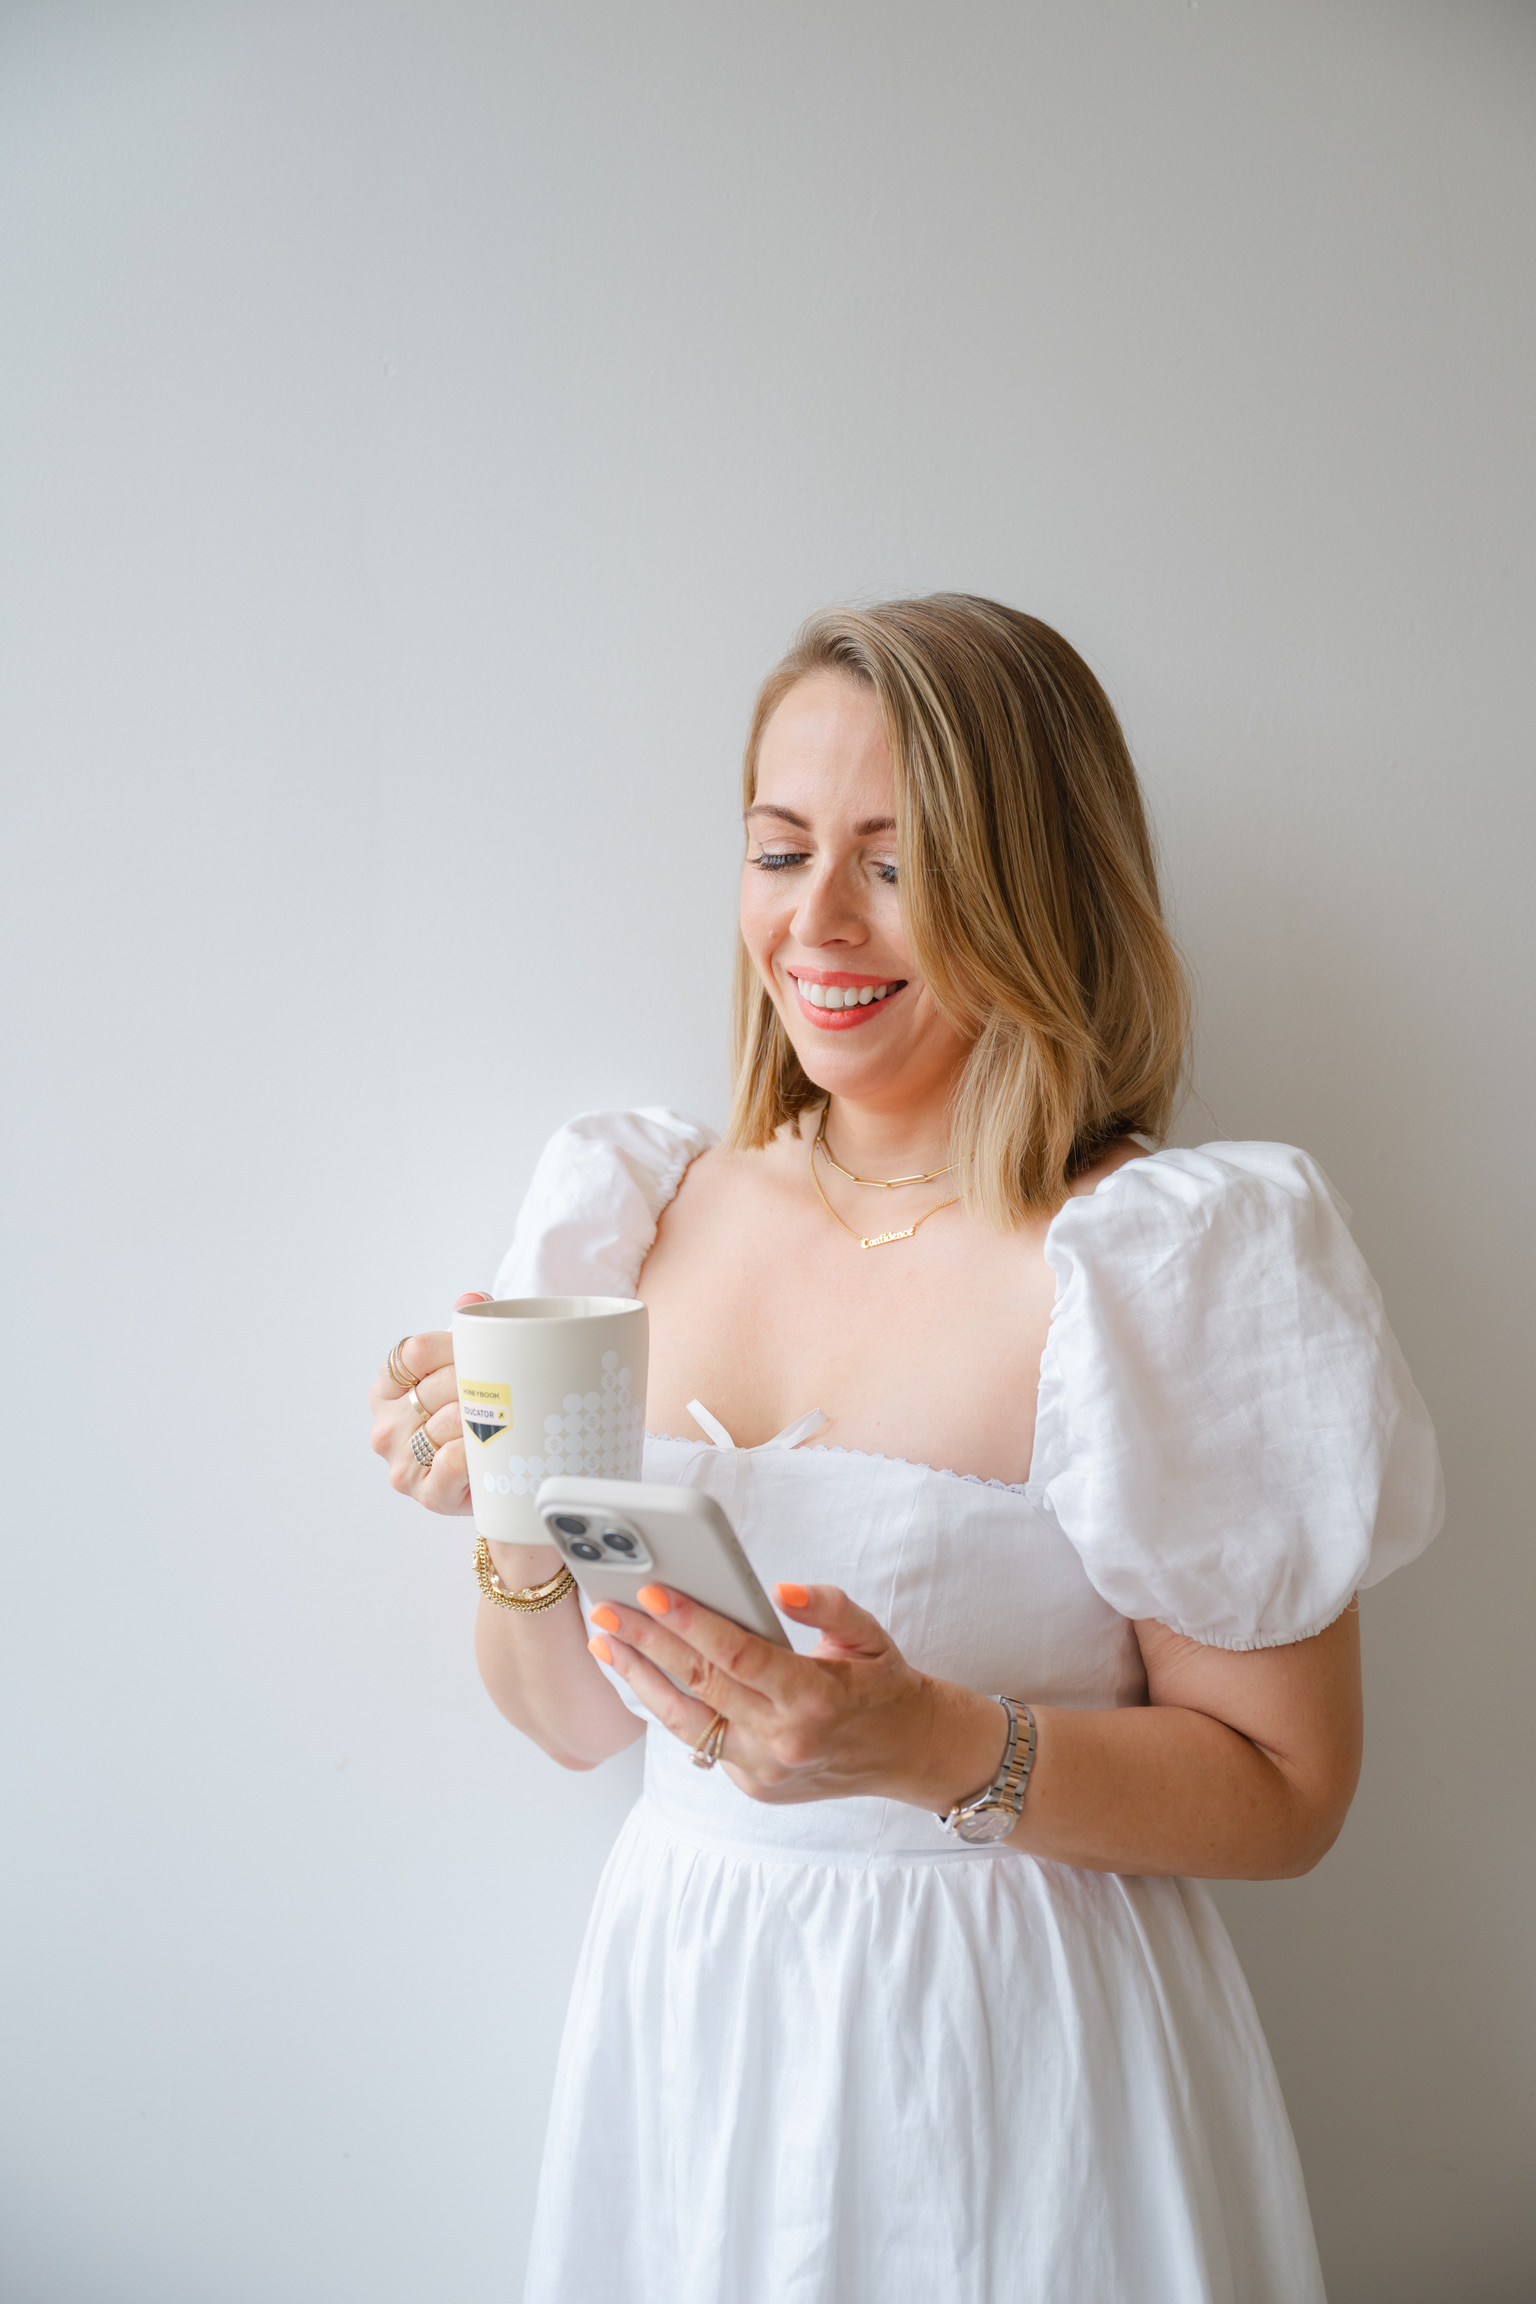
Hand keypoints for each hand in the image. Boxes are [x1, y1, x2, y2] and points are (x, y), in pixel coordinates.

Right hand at [367, 1293, 488, 1516]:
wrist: (492, 1477)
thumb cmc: (474, 1417)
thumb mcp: (468, 1369)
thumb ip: (468, 1331)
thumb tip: (473, 1301)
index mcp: (388, 1387)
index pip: (416, 1351)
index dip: (456, 1348)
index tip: (482, 1356)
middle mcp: (386, 1425)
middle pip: (437, 1386)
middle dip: (479, 1383)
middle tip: (508, 1387)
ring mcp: (401, 1461)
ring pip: (448, 1422)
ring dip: (484, 1417)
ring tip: (507, 1417)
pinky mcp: (426, 1493)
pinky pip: (453, 1462)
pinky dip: (475, 1451)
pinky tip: (488, 1448)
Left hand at [585, 1581, 1005, 1809]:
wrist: (907, 1752)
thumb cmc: (883, 1684)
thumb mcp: (869, 1633)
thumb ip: (828, 1604)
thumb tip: (781, 1589)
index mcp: (814, 1696)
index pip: (737, 1656)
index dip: (691, 1623)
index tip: (654, 1592)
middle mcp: (785, 1740)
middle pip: (699, 1685)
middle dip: (646, 1643)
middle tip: (606, 1610)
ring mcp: (764, 1770)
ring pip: (685, 1722)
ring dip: (640, 1680)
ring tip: (606, 1644)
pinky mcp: (753, 1786)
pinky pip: (701, 1741)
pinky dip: (670, 1707)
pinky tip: (644, 1675)